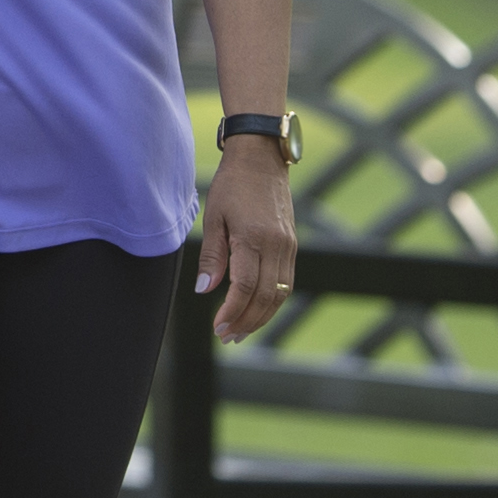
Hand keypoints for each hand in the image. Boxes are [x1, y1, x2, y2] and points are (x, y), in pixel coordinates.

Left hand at [197, 140, 297, 341]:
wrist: (263, 159)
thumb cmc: (232, 185)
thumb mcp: (213, 217)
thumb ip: (212, 256)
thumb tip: (205, 290)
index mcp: (254, 239)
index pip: (244, 288)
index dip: (232, 312)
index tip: (218, 328)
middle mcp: (277, 246)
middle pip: (265, 297)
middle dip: (246, 321)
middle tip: (227, 337)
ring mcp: (289, 247)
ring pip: (280, 294)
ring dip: (261, 317)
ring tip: (240, 332)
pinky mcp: (293, 245)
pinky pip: (286, 282)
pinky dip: (272, 301)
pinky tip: (257, 310)